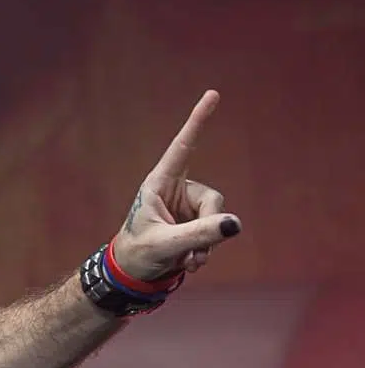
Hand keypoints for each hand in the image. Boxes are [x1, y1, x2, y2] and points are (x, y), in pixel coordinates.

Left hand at [108, 90, 242, 280]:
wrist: (132, 273)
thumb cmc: (137, 254)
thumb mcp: (164, 245)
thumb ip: (198, 235)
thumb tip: (234, 224)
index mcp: (159, 184)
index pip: (183, 147)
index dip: (197, 121)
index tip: (212, 94)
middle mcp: (176, 189)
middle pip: (212, 199)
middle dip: (209, 228)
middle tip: (195, 254)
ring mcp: (188, 205)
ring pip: (217, 218)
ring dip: (207, 244)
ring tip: (188, 261)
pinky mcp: (195, 221)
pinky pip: (215, 230)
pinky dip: (205, 249)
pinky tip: (189, 262)